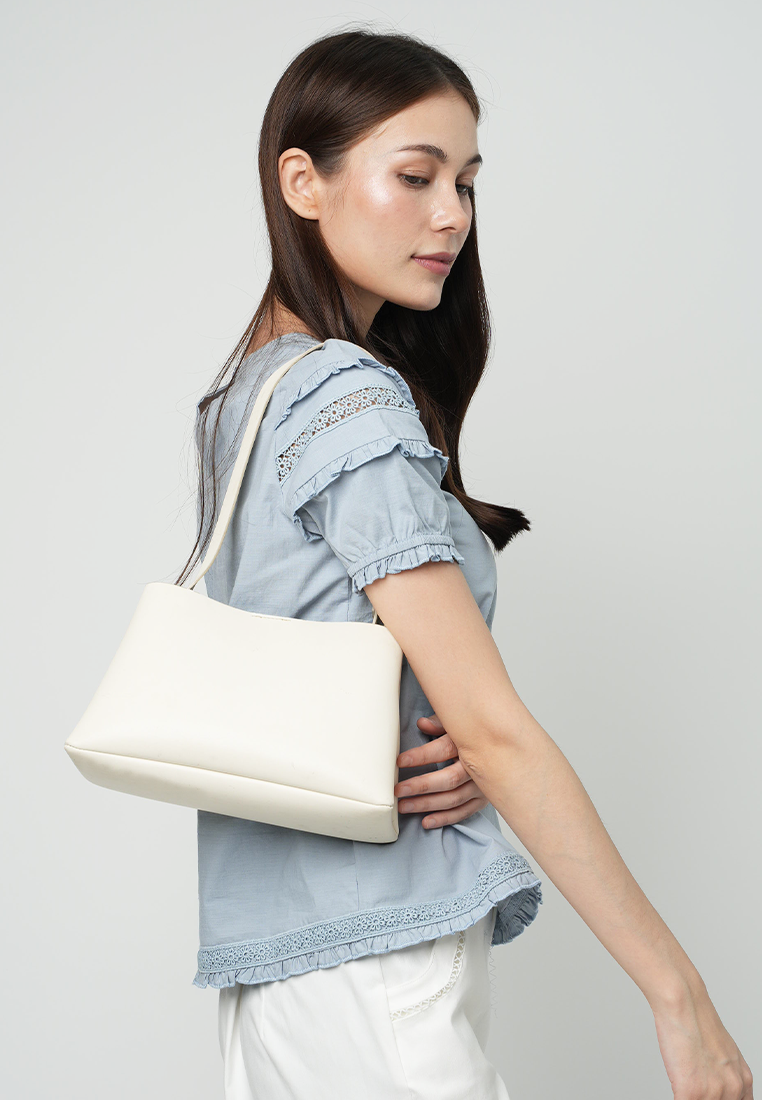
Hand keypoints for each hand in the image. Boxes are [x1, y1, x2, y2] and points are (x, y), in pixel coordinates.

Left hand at [394, 713, 488, 828]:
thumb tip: (423, 724)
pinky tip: (426, 821)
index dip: (420, 756)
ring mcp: (482, 786)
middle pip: (449, 779)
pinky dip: (445, 818)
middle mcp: (478, 767)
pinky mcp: (483, 799)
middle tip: (399, 789)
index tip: (400, 761)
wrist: (502, 748)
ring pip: (454, 799)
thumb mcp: (457, 723)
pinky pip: (464, 812)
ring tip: (404, 806)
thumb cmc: (473, 734)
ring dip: (427, 804)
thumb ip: (439, 723)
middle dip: (421, 785)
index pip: (442, 750)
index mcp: (469, 744)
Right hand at [651, 977, 753, 1098]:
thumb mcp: (722, 1051)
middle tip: (695, 1090)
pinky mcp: (691, 1092)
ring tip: (682, 1085)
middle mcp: (734, 1088)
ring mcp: (713, 1092)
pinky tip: (675, 1088)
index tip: (710, 1096)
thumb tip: (710, 1085)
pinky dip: (676, 1097)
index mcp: (743, 1080)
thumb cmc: (695, 1019)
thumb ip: (723, 1074)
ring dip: (689, 1097)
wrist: (684, 1001)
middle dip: (703, 1099)